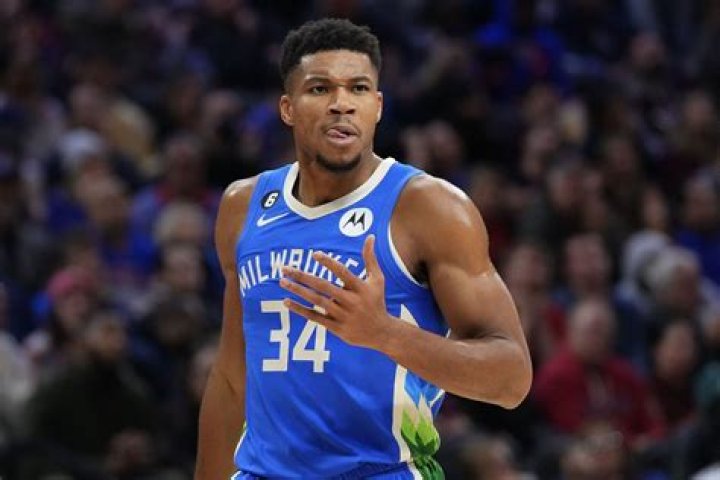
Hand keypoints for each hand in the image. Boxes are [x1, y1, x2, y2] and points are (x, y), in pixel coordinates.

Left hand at [279, 235, 392, 349]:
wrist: (381, 333)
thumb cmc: (376, 301)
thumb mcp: (377, 279)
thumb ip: (370, 258)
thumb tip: (370, 236)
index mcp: (360, 288)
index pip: (343, 272)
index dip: (329, 263)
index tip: (315, 254)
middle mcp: (351, 301)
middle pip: (324, 286)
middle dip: (303, 276)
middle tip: (285, 268)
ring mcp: (342, 315)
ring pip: (317, 301)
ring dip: (298, 291)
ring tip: (282, 281)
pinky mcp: (336, 327)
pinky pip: (315, 317)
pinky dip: (300, 309)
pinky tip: (287, 301)